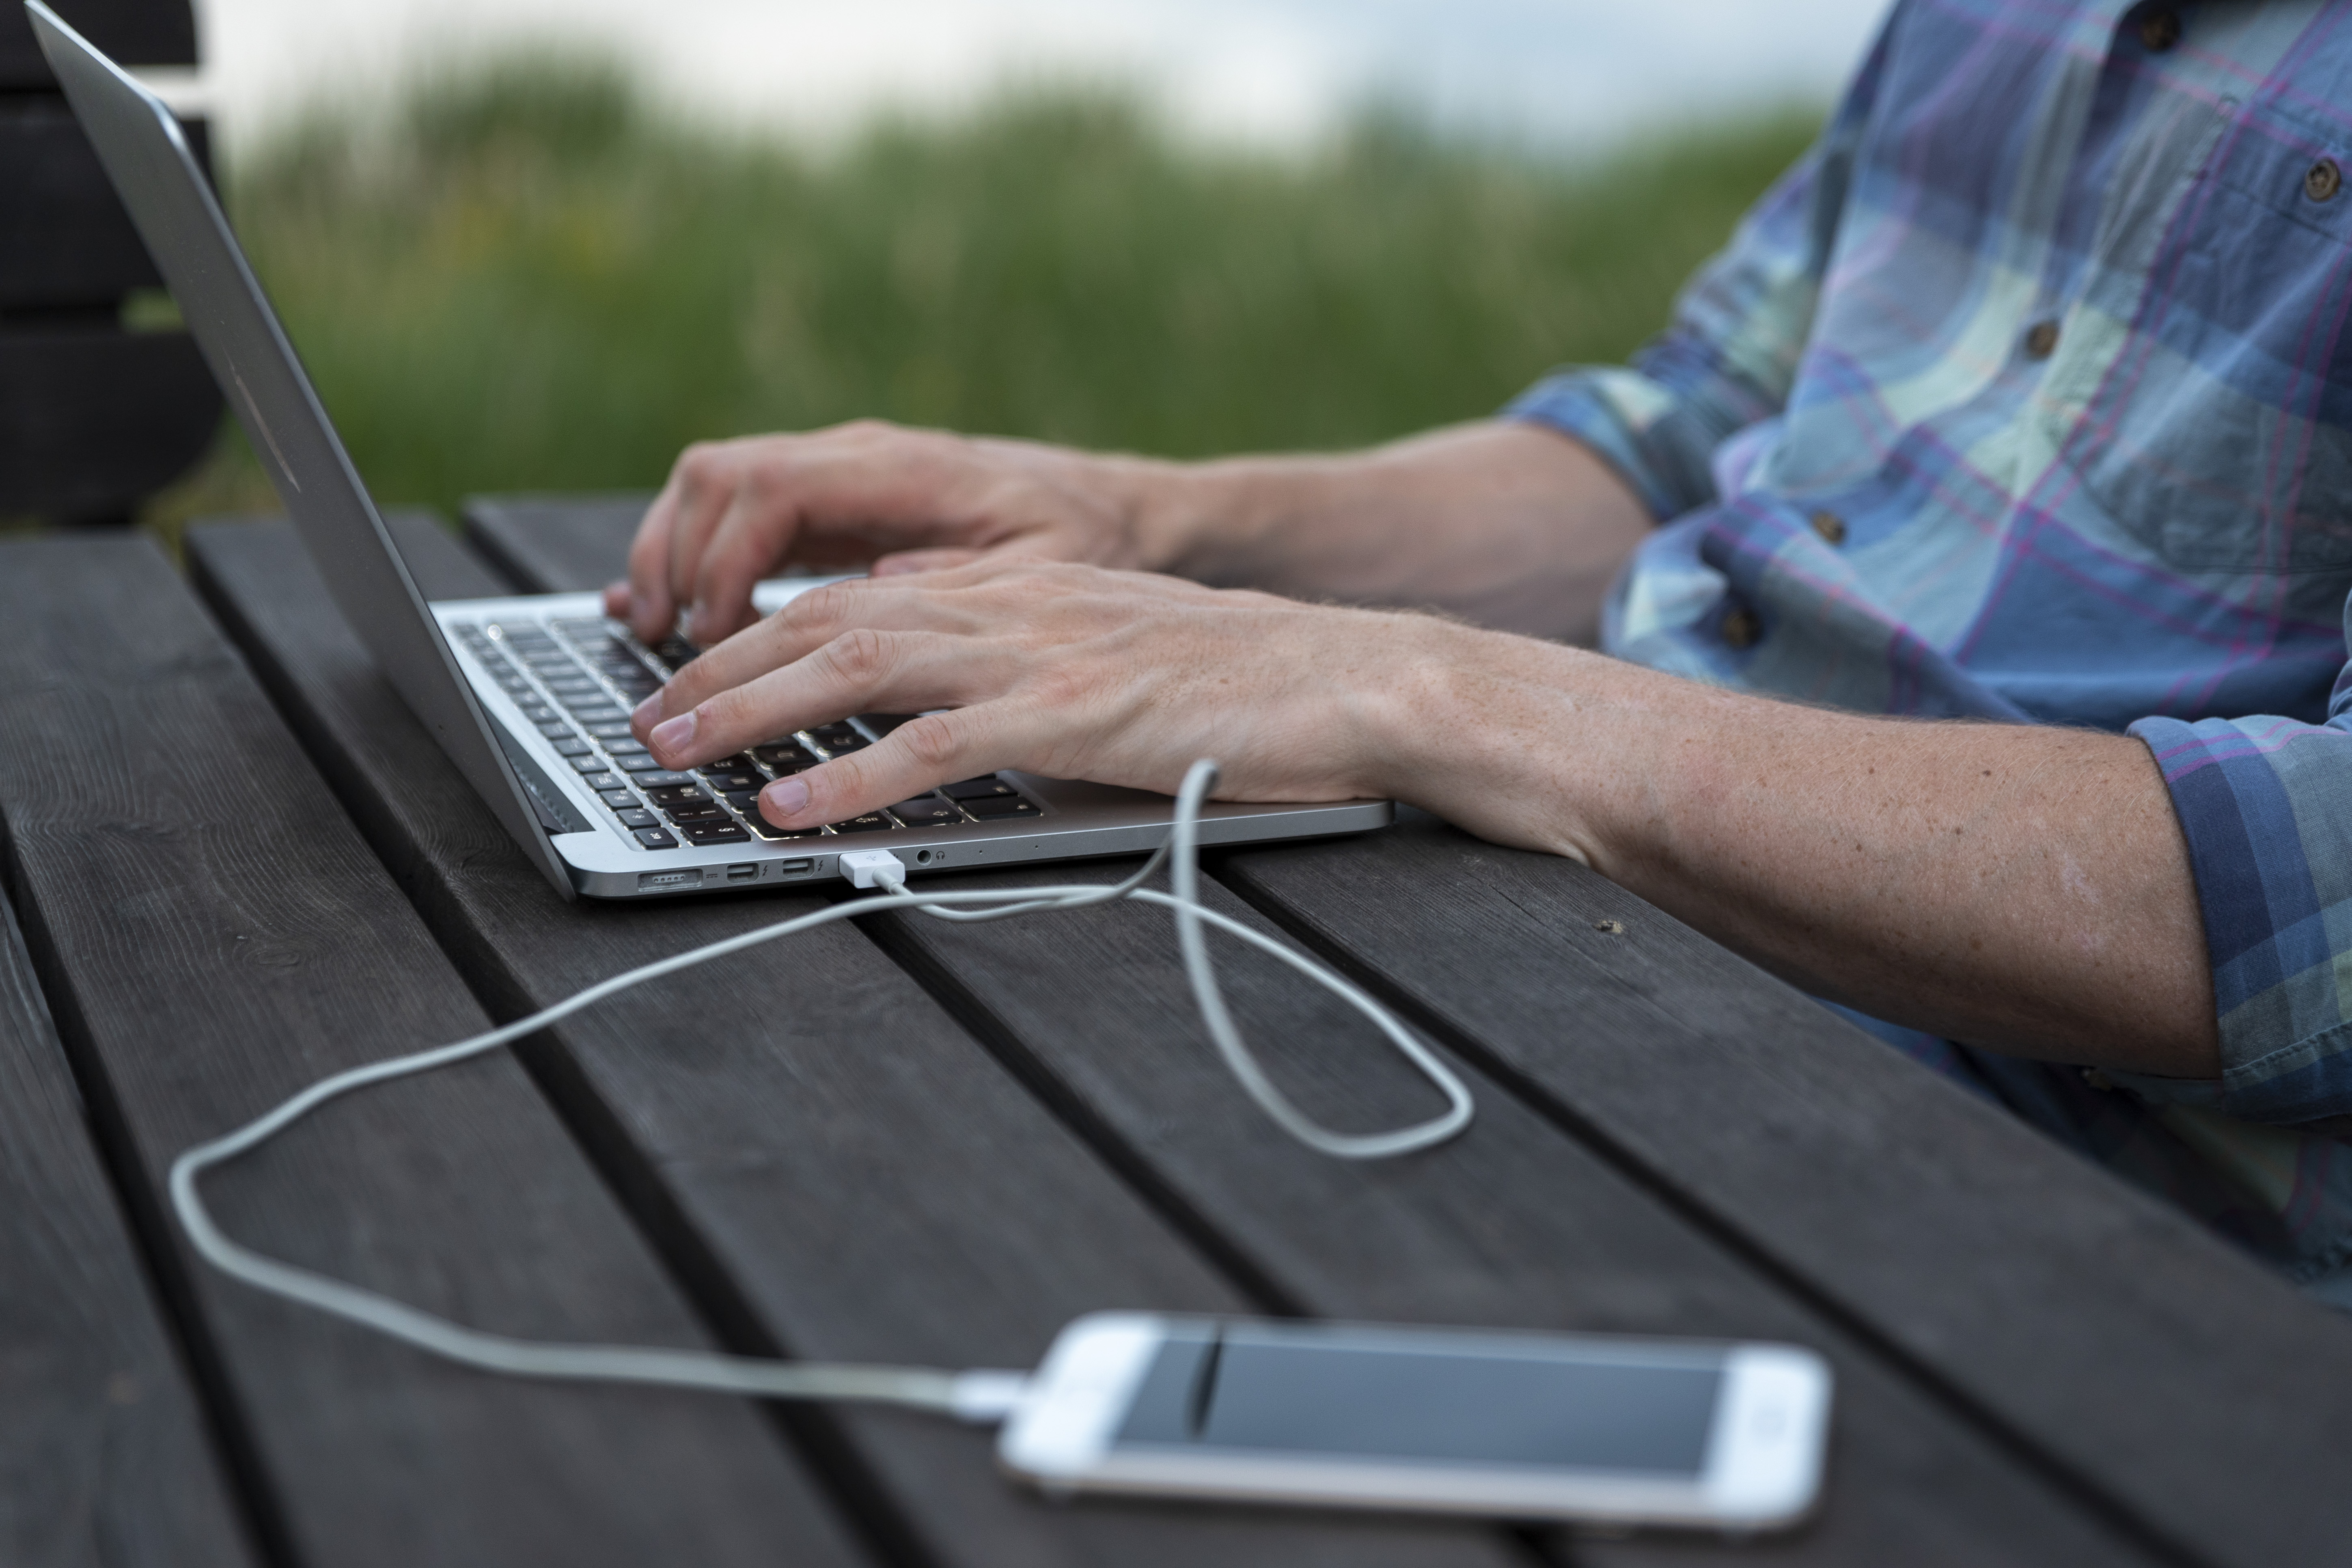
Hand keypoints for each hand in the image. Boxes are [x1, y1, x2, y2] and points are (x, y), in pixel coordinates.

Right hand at [602, 420, 1186, 646]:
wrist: (1117, 506)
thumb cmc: (1089, 535)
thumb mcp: (1047, 564)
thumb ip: (966, 575)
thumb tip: (879, 584)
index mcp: (904, 468)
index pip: (773, 490)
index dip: (724, 561)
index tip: (709, 634)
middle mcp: (860, 455)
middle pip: (721, 478)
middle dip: (676, 560)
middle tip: (663, 650)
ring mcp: (842, 472)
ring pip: (715, 486)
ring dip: (674, 556)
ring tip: (657, 637)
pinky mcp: (838, 500)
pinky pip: (741, 510)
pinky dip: (696, 554)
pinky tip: (670, 607)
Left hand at [628, 557, 1445, 832]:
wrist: (1349, 677)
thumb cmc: (1237, 681)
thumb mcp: (1106, 643)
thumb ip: (1013, 642)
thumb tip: (923, 647)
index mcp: (1017, 588)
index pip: (855, 596)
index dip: (759, 632)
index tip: (692, 673)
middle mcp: (1011, 604)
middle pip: (829, 620)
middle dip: (723, 666)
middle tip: (644, 716)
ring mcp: (1039, 655)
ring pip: (858, 666)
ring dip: (754, 711)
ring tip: (676, 752)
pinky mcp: (1072, 716)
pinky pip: (935, 745)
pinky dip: (849, 779)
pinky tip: (791, 810)